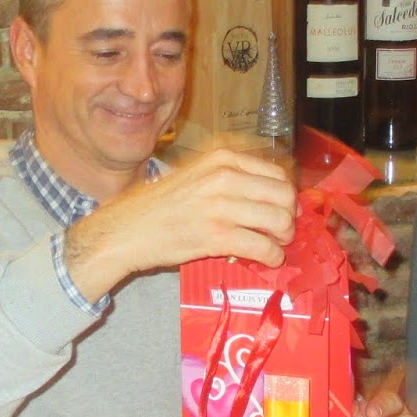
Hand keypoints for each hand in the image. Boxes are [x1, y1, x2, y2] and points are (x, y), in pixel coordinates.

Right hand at [64, 148, 296, 299]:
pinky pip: (263, 247)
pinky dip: (272, 256)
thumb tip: (270, 193)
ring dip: (283, 237)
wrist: (127, 230)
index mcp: (222, 158)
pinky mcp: (217, 236)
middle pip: (284, 196)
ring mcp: (221, 206)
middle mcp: (225, 176)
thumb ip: (230, 177)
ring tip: (275, 244)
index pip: (277, 173)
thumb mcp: (197, 174)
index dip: (286, 195)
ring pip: (279, 221)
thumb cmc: (160, 204)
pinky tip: (268, 259)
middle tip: (282, 230)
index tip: (282, 208)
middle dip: (289, 216)